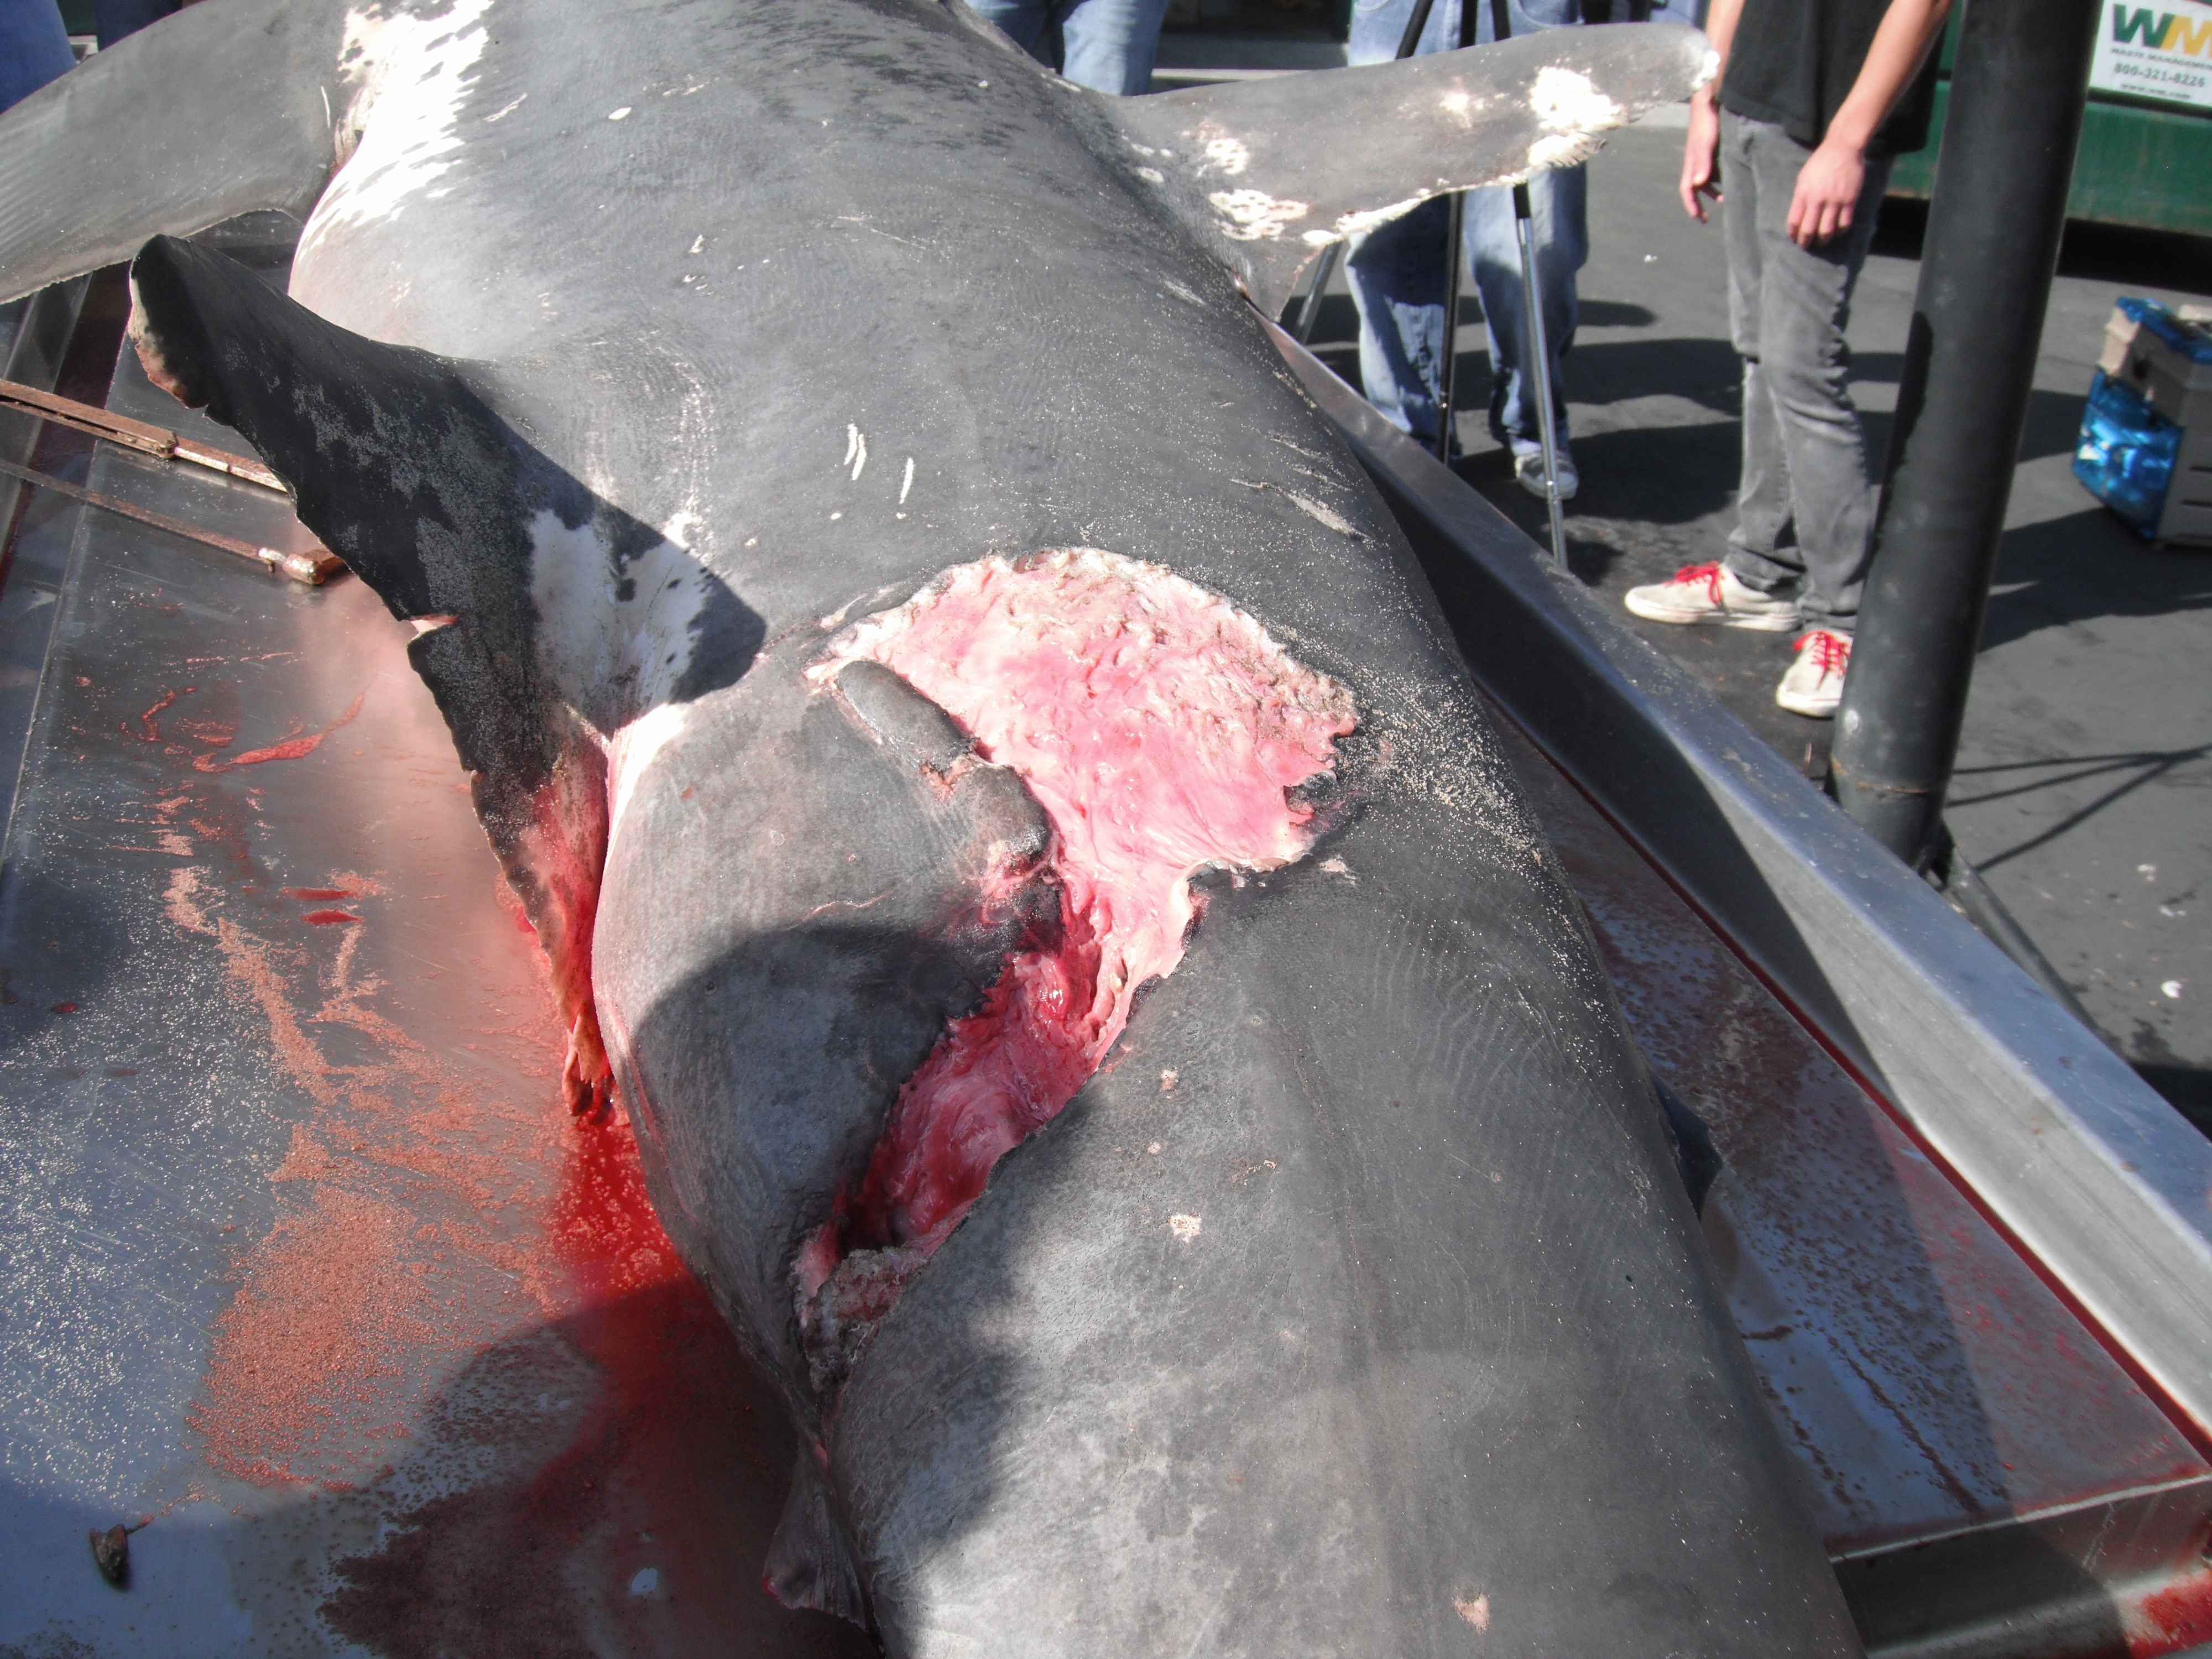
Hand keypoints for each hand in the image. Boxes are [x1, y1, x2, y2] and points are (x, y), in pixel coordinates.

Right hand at [1679, 97, 1721, 221]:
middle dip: (1700, 203)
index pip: (1687, 189)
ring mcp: (1702, 155)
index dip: (1691, 205)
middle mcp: (1695, 161)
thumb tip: (1698, 184)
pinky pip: (1712, 168)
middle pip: (1695, 187)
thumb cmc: (1707, 122)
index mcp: (1691, 163)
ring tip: (1724, 198)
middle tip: (1707, 218)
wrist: (1710, 100)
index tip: (1698, 218)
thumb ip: (1703, 163)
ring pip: (1704, 179)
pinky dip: (1718, 177)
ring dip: (1712, 191)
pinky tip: (1730, 177)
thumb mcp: (1706, 144)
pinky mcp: (1710, 148)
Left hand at [1786, 139, 1865, 246]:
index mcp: (1803, 193)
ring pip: (1827, 230)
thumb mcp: (1804, 177)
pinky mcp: (1850, 200)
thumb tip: (1799, 216)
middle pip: (1809, 229)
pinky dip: (1841, 231)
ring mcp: (1834, 200)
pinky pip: (1845, 223)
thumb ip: (1801, 196)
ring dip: (1824, 239)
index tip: (1794, 238)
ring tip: (1823, 241)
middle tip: (1806, 245)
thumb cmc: (1821, 162)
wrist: (1843, 148)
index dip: (1793, 233)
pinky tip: (1838, 231)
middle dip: (1805, 241)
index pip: (1794, 221)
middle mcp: (1817, 199)